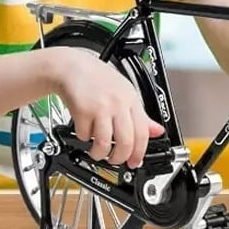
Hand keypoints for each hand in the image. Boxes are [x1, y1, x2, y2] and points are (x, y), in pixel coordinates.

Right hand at [48, 47, 163, 166]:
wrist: (72, 67)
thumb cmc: (98, 79)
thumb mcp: (125, 93)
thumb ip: (141, 115)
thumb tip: (157, 131)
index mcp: (132, 101)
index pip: (143, 133)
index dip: (139, 153)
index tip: (135, 162)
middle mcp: (118, 104)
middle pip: (126, 141)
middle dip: (120, 158)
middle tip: (115, 161)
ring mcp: (100, 107)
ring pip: (104, 143)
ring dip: (99, 154)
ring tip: (97, 152)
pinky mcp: (82, 110)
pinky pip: (85, 135)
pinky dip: (84, 138)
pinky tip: (84, 132)